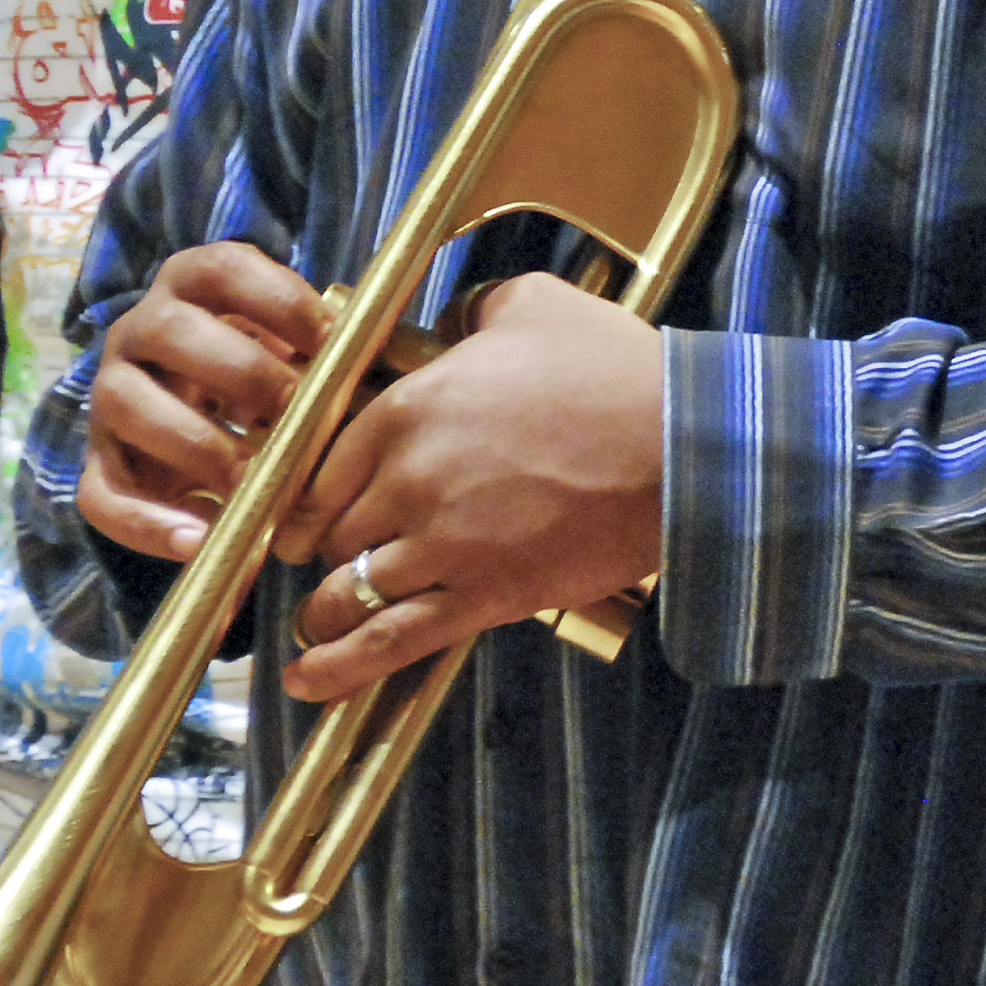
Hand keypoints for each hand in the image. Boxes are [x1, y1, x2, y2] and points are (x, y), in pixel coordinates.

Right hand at [78, 240, 326, 562]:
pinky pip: (101, 493)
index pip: (223, 267)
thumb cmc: (271, 368)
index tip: (330, 338)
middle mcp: (140, 328)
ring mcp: (110, 393)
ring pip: (127, 405)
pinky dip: (148, 522)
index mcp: (192, 282)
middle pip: (171, 332)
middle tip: (294, 412)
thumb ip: (328, 345)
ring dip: (195, 444)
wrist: (200, 411)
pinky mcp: (96, 461)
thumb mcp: (295, 344)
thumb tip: (390, 360)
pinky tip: (201, 538)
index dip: (277, 298)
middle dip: (240, 373)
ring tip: (252, 479)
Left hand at [269, 272, 667, 702]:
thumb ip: (476, 312)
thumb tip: (457, 325)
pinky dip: (339, 667)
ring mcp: (441, 544)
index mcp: (410, 407)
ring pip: (347, 590)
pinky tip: (305, 680)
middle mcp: (408, 479)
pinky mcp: (482, 596)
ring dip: (331, 606)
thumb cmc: (616, 372)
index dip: (316, 493)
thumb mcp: (536, 305)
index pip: (321, 466)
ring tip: (322, 618)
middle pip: (332, 531)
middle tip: (335, 554)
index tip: (318, 506)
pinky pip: (388, 641)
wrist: (680, 445)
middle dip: (332, 545)